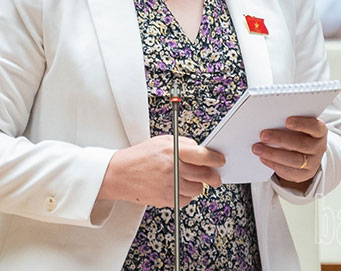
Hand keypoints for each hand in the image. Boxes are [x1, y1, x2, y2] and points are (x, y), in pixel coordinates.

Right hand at [97, 135, 224, 207]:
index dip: (216, 159)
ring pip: (198, 189)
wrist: (119, 174)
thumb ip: (185, 144)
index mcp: (173, 151)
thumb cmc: (141, 156)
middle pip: (205, 175)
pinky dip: (186, 194)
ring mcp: (170, 186)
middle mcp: (173, 169)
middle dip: (214, 176)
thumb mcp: (163, 141)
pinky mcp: (167, 199)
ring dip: (198, 185)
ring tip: (187, 179)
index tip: (221, 161)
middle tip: (215, 176)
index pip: (204, 156)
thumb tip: (203, 150)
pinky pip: (187, 200)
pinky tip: (177, 187)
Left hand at [252, 116, 326, 189]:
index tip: (287, 121)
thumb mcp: (300, 126)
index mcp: (320, 132)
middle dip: (280, 140)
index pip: (314, 127)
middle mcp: (319, 147)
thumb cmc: (300, 134)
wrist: (308, 153)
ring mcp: (313, 163)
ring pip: (295, 160)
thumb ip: (289, 123)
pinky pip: (289, 172)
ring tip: (258, 149)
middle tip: (263, 135)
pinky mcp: (304, 174)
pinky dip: (274, 165)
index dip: (302, 124)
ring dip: (273, 154)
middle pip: (301, 145)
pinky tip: (263, 158)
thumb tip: (270, 121)